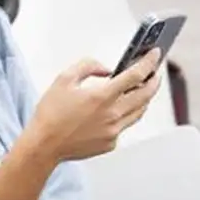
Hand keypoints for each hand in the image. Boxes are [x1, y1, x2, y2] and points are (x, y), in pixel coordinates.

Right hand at [24, 49, 163, 162]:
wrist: (44, 145)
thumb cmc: (51, 114)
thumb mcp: (64, 79)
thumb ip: (88, 66)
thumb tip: (106, 69)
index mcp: (102, 97)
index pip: (136, 75)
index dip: (149, 62)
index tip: (155, 54)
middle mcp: (112, 115)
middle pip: (145, 95)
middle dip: (154, 81)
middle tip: (154, 72)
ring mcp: (113, 131)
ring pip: (139, 112)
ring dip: (144, 98)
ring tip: (143, 88)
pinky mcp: (110, 143)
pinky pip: (125, 125)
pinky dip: (126, 114)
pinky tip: (119, 108)